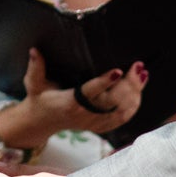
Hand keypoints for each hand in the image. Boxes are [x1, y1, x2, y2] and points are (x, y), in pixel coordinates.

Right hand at [0, 49, 146, 148]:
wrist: (41, 123)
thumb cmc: (39, 99)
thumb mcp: (33, 84)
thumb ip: (35, 68)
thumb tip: (34, 50)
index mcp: (69, 103)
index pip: (90, 92)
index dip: (105, 83)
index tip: (118, 71)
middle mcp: (84, 115)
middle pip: (112, 102)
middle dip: (128, 85)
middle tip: (138, 67)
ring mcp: (93, 123)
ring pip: (120, 112)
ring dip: (135, 94)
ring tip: (142, 75)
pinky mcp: (99, 126)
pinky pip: (121, 120)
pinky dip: (133, 107)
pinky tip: (139, 92)